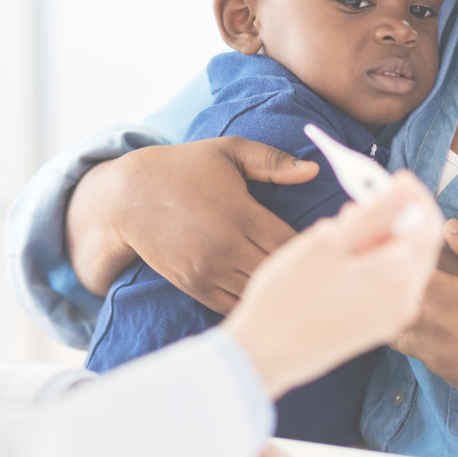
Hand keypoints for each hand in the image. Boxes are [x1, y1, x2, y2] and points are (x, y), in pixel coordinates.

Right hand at [65, 138, 317, 308]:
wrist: (128, 196)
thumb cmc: (185, 167)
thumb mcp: (229, 152)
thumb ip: (273, 161)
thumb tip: (312, 171)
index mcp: (241, 213)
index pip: (293, 243)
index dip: (315, 245)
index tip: (329, 241)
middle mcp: (226, 247)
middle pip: (280, 273)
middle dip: (302, 271)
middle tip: (322, 266)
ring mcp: (209, 271)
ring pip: (259, 294)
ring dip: (279, 290)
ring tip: (299, 282)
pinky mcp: (195, 286)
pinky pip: (234, 305)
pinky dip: (253, 301)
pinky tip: (269, 292)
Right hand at [226, 171, 443, 398]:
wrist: (265, 354)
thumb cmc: (288, 296)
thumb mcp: (327, 243)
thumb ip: (372, 216)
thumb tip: (403, 194)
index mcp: (397, 277)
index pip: (428, 225)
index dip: (415, 195)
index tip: (395, 178)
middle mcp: (405, 302)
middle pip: (420, 245)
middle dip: (399, 215)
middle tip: (365, 197)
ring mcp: (392, 318)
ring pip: (404, 264)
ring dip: (384, 238)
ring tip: (344, 225)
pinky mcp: (377, 328)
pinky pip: (390, 284)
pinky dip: (376, 262)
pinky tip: (343, 255)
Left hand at [392, 219, 457, 411]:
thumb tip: (448, 228)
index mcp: (449, 298)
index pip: (402, 274)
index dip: (397, 260)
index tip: (398, 249)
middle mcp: (436, 330)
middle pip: (392, 305)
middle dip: (392, 287)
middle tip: (396, 271)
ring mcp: (440, 357)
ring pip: (398, 334)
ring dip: (401, 315)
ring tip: (412, 298)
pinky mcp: (449, 376)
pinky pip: (420, 354)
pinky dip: (418, 338)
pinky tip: (436, 326)